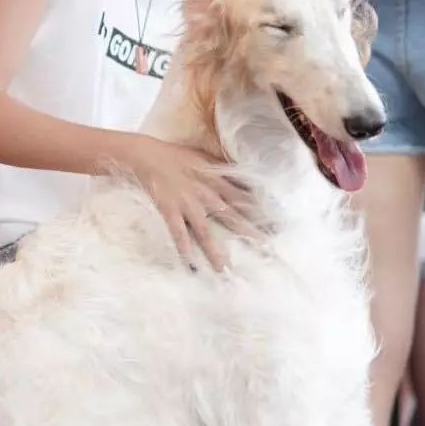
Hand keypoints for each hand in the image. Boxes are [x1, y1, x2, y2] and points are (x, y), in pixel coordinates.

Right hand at [124, 136, 261, 271]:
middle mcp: (206, 194)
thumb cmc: (177, 156)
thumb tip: (245, 180)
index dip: (261, 211)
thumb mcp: (206, 159)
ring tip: (225, 270)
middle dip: (249, 233)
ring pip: (205, 232)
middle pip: (232, 217)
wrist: (147, 155)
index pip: (244, 198)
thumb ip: (224, 171)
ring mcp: (188, 204)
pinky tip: (189, 263)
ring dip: (215, 251)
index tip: (277, 224)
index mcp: (216, 181)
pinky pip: (178, 233)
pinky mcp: (169, 210)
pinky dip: (183, 248)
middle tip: (266, 250)